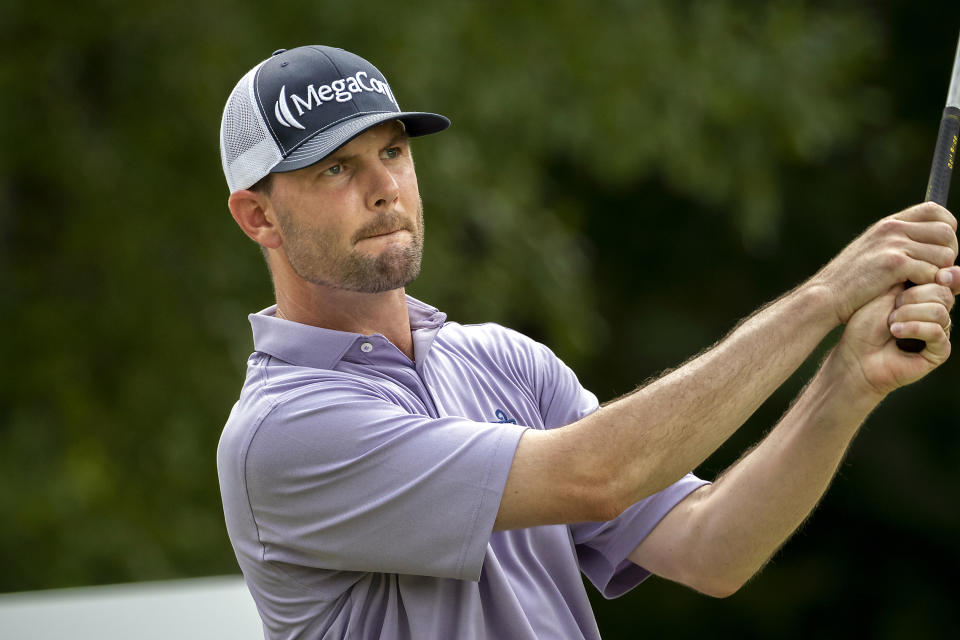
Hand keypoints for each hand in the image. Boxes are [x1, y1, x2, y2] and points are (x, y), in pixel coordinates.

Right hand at [810, 203, 956, 323]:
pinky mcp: (894, 264)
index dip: (947, 227)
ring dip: (939, 273)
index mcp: (888, 223)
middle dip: (948, 254)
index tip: (940, 247)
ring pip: (944, 255)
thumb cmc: (851, 282)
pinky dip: (926, 285)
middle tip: (934, 272)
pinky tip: (910, 291)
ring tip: (921, 283)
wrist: (827, 295)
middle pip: (947, 233)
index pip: (935, 210)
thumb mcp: (873, 253)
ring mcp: (893, 245)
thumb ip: (901, 245)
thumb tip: (940, 250)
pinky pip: (931, 272)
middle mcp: (892, 228)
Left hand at [831, 267, 958, 396]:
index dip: (933, 275)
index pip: (941, 279)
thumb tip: (942, 266)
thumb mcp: (886, 293)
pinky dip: (915, 328)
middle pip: (943, 293)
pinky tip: (896, 332)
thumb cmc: (865, 323)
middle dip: (913, 297)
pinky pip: (937, 332)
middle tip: (892, 307)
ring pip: (940, 311)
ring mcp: (939, 332)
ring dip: (910, 314)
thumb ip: (912, 277)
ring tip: (890, 323)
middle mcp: (935, 312)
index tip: (916, 271)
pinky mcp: (939, 351)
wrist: (855, 354)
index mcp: (924, 296)